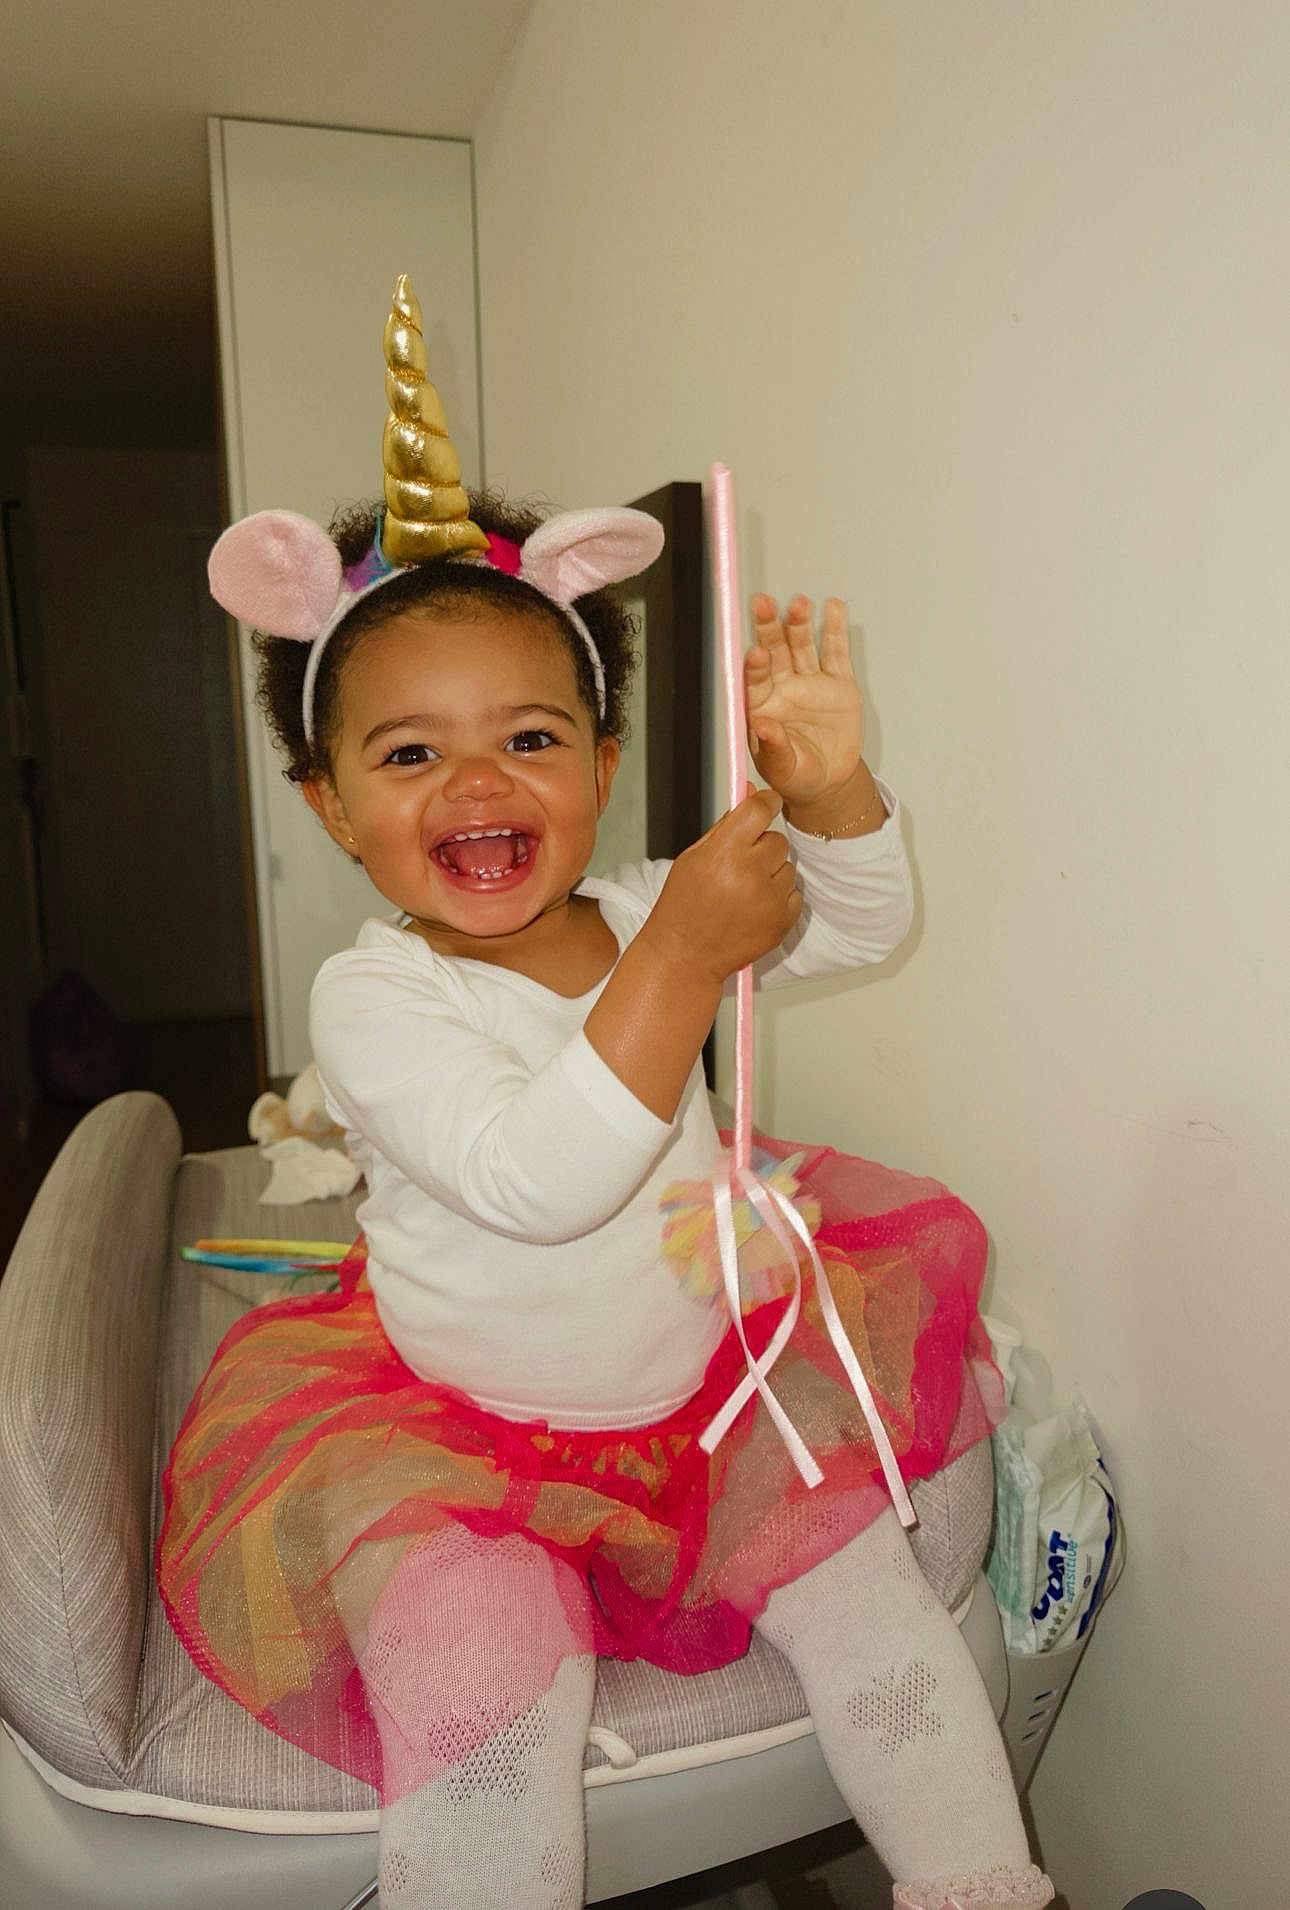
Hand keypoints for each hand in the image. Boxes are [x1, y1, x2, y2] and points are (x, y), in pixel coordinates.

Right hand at [648, 786, 801, 983]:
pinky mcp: (782, 921)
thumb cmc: (684, 905)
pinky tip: (753, 907)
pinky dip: (778, 897)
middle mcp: (750, 874)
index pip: (761, 809)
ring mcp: (769, 900)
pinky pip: (794, 893)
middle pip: (777, 840)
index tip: (767, 803)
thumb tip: (749, 791)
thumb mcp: (694, 857)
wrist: (686, 954)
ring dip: (770, 873)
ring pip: (787, 867)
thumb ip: (725, 824)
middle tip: (740, 865)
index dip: (765, 802)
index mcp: (724, 853)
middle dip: (762, 847)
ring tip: (743, 891)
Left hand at [745, 595, 863, 808]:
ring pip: (802, 646)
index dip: (755, 665)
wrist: (829, 781)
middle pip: (775, 651)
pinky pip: (835, 652)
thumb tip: (763, 726)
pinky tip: (832, 608)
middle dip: (768, 628)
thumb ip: (773, 748)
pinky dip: (834, 630)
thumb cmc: (797, 775)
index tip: (756, 652)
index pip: (754, 679)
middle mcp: (783, 688)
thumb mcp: (784, 770)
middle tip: (763, 604)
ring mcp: (811, 682)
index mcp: (763, 706)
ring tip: (799, 605)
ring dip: (799, 624)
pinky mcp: (838, 683)